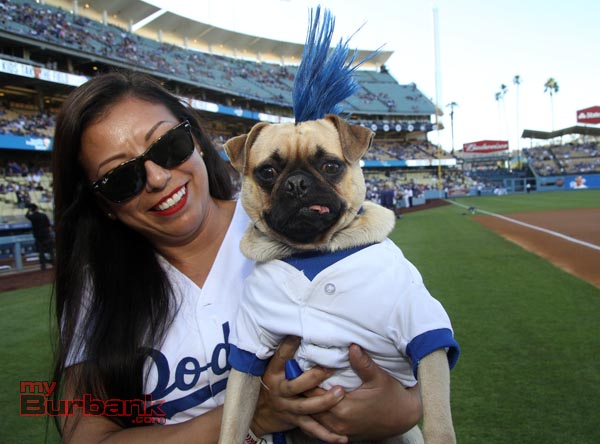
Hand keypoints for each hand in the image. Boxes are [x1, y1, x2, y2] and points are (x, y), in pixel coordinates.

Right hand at [250, 336, 348, 442]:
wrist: (258, 414)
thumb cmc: (271, 383)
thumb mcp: (273, 367)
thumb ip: (286, 353)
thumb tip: (299, 329)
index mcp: (274, 373)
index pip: (280, 357)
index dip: (288, 346)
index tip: (298, 334)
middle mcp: (280, 390)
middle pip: (295, 385)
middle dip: (313, 378)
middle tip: (329, 369)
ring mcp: (287, 407)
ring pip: (306, 407)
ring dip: (324, 402)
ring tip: (340, 394)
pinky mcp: (295, 421)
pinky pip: (313, 429)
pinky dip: (327, 435)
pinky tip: (342, 438)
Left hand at [306, 344, 422, 440]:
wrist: (404, 418)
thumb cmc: (392, 396)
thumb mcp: (378, 377)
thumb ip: (362, 363)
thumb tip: (352, 346)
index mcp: (344, 408)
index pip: (314, 393)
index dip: (305, 380)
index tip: (297, 366)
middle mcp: (338, 423)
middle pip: (309, 407)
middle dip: (302, 392)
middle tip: (293, 376)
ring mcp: (341, 432)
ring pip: (314, 419)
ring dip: (308, 405)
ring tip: (299, 388)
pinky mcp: (344, 436)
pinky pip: (322, 428)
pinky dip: (316, 416)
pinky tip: (313, 404)